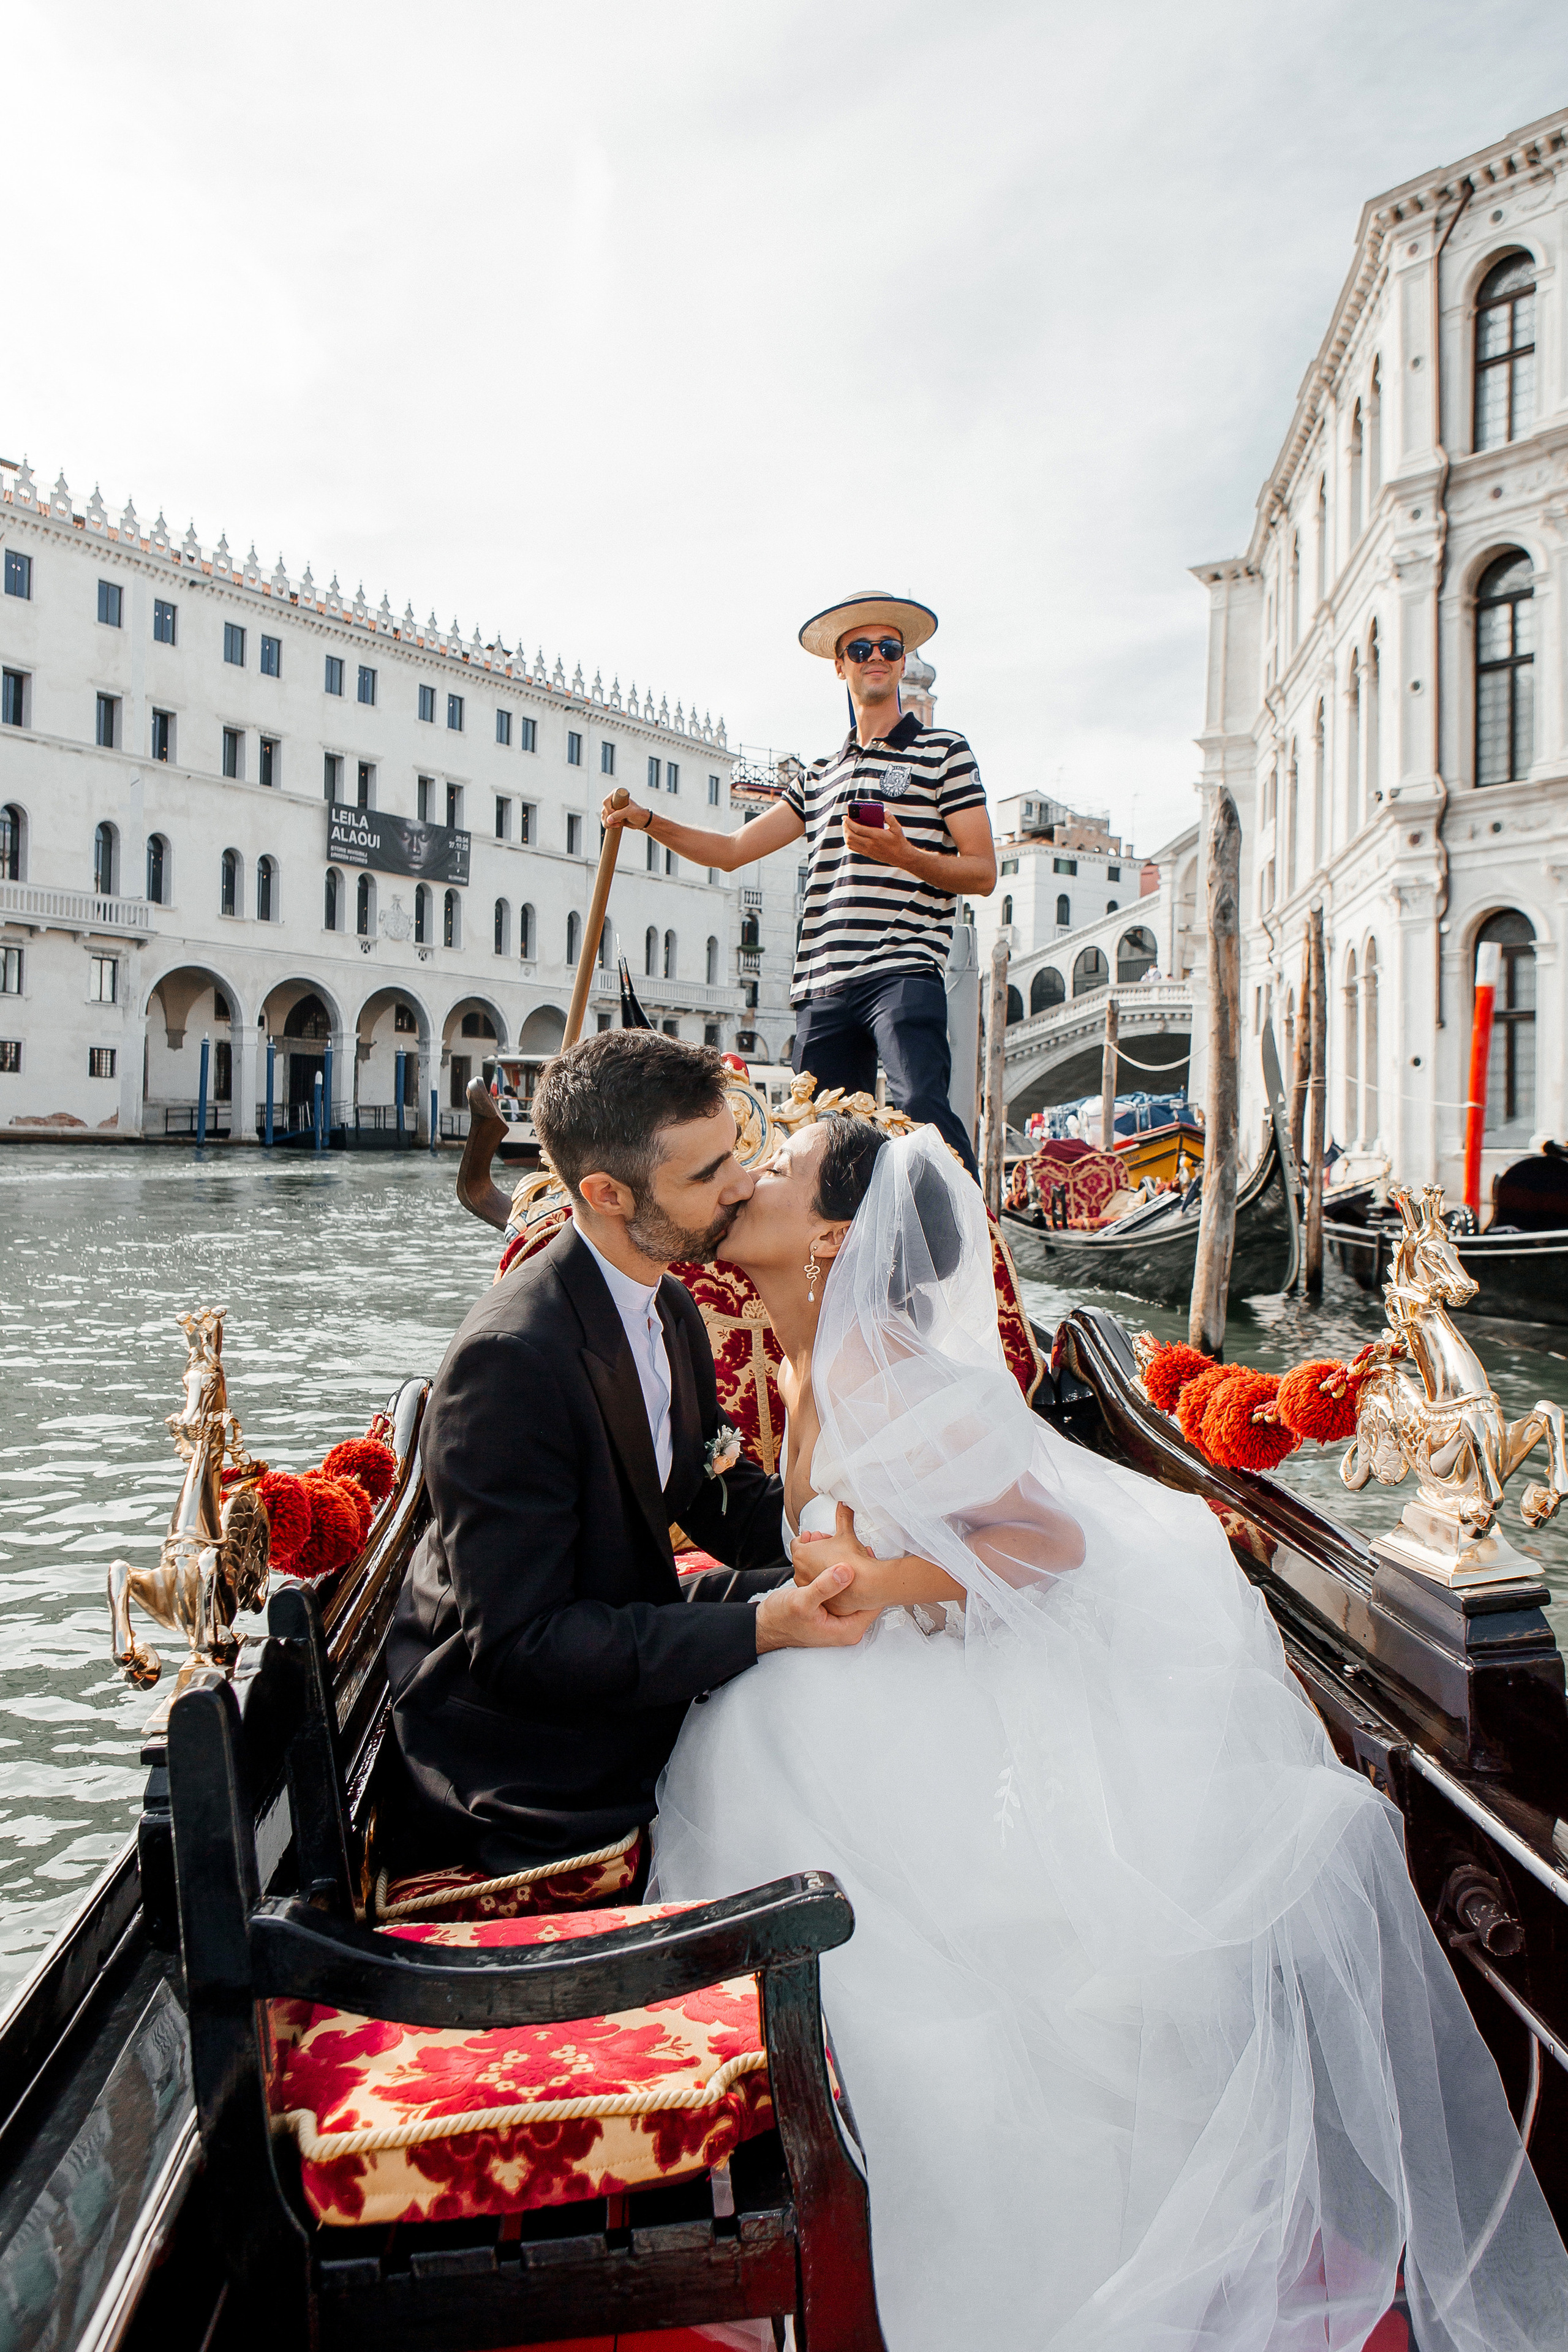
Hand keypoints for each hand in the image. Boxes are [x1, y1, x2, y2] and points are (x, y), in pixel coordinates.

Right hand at [602, 793, 646, 832]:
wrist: (644, 821)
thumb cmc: (639, 814)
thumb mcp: (630, 812)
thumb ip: (619, 814)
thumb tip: (608, 820)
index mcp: (617, 795)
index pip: (606, 802)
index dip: (608, 810)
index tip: (616, 815)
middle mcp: (613, 801)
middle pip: (603, 810)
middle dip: (609, 819)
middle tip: (619, 822)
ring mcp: (612, 809)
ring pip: (603, 817)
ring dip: (608, 823)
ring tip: (618, 825)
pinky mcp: (613, 816)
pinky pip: (605, 821)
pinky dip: (607, 825)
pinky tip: (615, 827)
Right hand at [756, 1551, 878, 1652]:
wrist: (766, 1624)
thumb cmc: (781, 1619)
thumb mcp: (802, 1601)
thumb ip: (824, 1587)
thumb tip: (846, 1572)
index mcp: (848, 1630)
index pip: (875, 1604)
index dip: (873, 1578)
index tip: (866, 1557)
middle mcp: (848, 1625)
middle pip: (868, 1595)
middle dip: (862, 1570)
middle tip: (858, 1549)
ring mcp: (841, 1618)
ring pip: (856, 1589)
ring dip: (850, 1569)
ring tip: (848, 1551)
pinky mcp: (833, 1609)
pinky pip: (844, 1589)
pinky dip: (840, 1574)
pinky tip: (835, 1559)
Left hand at [792, 1504, 877, 1616]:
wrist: (867, 1585)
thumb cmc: (852, 1562)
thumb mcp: (846, 1533)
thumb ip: (842, 1516)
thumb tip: (843, 1505)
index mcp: (802, 1555)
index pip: (798, 1542)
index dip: (810, 1538)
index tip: (820, 1538)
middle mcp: (801, 1573)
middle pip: (804, 1558)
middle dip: (816, 1552)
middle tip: (831, 1548)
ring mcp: (811, 1589)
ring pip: (812, 1575)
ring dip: (821, 1568)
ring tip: (837, 1562)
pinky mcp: (821, 1601)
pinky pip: (821, 1590)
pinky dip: (828, 1583)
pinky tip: (840, 1579)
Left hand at [843, 807, 910, 869]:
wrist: (901, 857)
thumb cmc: (899, 841)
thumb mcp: (897, 828)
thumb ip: (890, 818)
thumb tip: (885, 810)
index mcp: (876, 836)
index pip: (858, 829)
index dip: (849, 823)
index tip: (844, 817)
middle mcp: (870, 844)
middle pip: (851, 836)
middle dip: (845, 828)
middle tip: (844, 821)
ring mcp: (867, 850)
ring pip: (850, 843)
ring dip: (845, 835)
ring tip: (846, 828)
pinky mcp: (867, 854)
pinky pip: (853, 848)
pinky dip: (848, 841)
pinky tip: (850, 836)